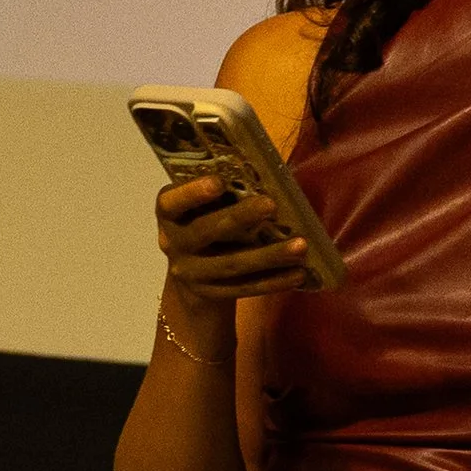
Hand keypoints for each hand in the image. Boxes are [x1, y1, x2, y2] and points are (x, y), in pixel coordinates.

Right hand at [154, 175, 310, 346]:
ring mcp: (192, 273)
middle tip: (272, 204)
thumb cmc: (204, 220)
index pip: (172, 202)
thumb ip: (223, 193)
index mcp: (169, 214)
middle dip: (240, 217)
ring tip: (301, 246)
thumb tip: (267, 176)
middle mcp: (174, 244)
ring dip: (269, 256)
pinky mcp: (212, 294)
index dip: (193, 193)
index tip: (218, 182)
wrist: (192, 271)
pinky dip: (274, 281)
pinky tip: (299, 273)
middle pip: (206, 231)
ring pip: (231, 264)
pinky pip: (245, 287)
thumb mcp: (202, 205)